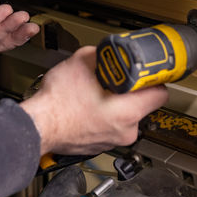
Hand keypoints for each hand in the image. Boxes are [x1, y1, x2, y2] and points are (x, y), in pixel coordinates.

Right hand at [21, 46, 168, 155]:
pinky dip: (105, 114)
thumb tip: (111, 51)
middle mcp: (125, 130)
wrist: (36, 126)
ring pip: (126, 115)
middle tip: (119, 78)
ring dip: (117, 103)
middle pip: (143, 104)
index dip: (154, 78)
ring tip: (99, 92)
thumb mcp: (83, 62)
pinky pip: (111, 125)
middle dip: (132, 90)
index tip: (148, 71)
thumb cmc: (57, 101)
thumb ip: (104, 55)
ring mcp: (113, 140)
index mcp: (128, 111)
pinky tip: (90, 104)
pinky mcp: (100, 144)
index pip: (161, 93)